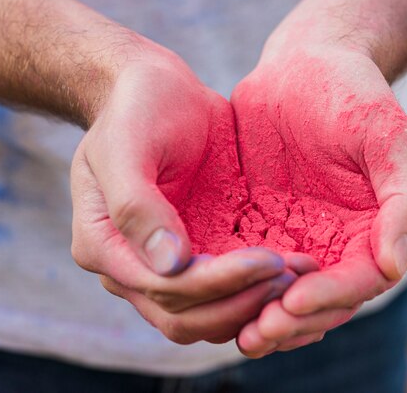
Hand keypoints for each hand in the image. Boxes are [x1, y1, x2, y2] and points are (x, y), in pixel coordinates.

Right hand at [70, 51, 292, 343]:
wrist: (157, 90)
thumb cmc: (136, 108)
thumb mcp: (126, 144)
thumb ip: (137, 205)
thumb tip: (170, 265)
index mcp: (103, 245)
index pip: (163, 289)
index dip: (217, 283)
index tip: (268, 260)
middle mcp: (132, 266)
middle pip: (186, 316)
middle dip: (242, 301)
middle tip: (293, 276)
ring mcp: (166, 262)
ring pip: (209, 315)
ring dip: (255, 304)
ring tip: (303, 277)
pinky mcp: (198, 248)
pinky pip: (228, 288)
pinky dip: (259, 289)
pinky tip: (295, 274)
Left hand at [231, 44, 406, 355]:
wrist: (304, 61)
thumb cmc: (352, 92)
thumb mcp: (386, 133)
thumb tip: (396, 264)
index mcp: (380, 226)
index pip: (360, 280)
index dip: (329, 298)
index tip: (291, 305)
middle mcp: (342, 239)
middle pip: (321, 299)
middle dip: (290, 321)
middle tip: (254, 334)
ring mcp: (301, 232)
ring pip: (283, 290)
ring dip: (261, 314)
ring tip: (235, 330)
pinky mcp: (264, 220)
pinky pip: (249, 262)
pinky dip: (236, 284)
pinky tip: (209, 291)